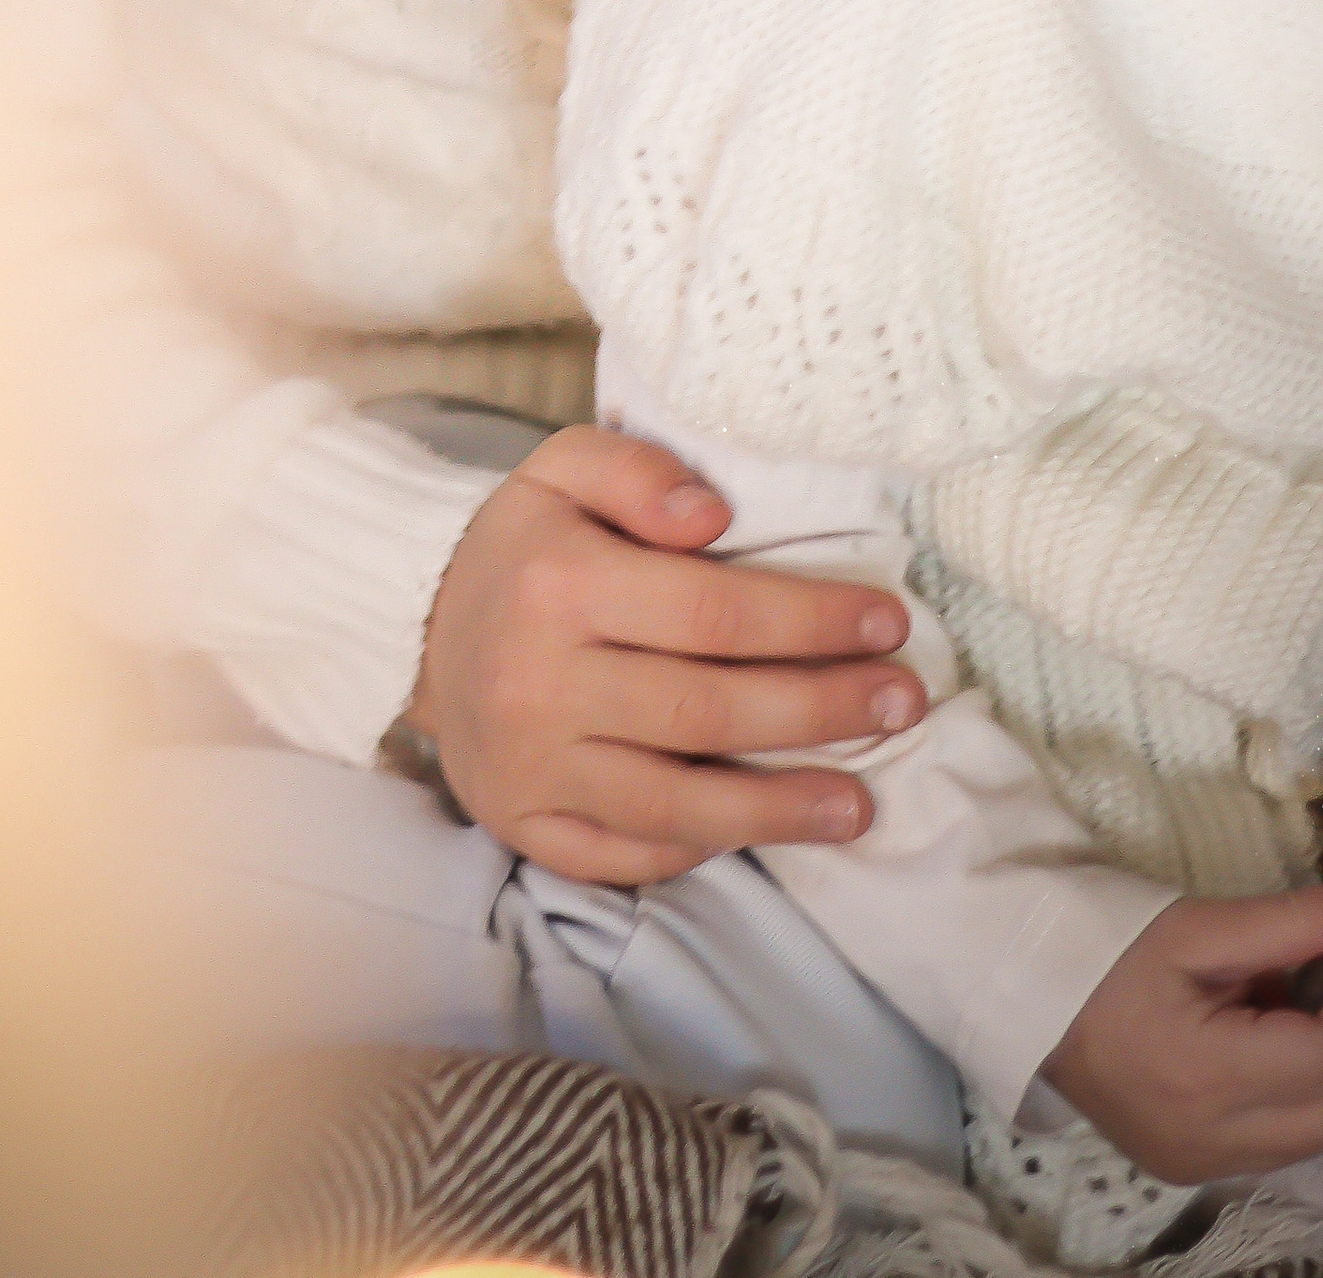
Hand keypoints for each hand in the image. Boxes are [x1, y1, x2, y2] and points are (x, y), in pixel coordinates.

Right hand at [409, 426, 925, 882]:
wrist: (419, 631)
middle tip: (903, 703)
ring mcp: (533, 768)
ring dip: (780, 808)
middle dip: (821, 710)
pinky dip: (696, 851)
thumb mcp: (564, 468)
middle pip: (709, 711)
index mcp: (560, 586)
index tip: (888, 621)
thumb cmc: (524, 546)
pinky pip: (624, 854)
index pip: (712, 613)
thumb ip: (637, 470)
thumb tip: (713, 517)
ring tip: (862, 804)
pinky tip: (759, 833)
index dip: (811, 620)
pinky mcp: (526, 826)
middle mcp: (543, 685)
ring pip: (675, 804)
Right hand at [1044, 874, 1322, 1184]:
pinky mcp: (1194, 1165)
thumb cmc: (1104, 945)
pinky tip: (1302, 1038)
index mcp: (1207, 1079)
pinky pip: (1282, 1140)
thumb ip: (1294, 919)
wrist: (1024, 992)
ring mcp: (1203, 1164)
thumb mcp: (1198, 926)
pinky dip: (1311, 1093)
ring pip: (1319, 1136)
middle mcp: (1213, 1143)